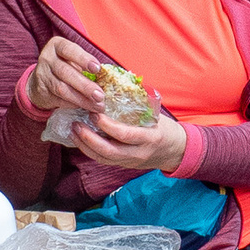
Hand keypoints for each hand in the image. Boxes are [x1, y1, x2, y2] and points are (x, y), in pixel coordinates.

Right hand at [27, 36, 118, 119]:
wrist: (41, 79)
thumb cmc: (66, 65)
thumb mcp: (73, 58)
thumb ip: (86, 64)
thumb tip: (108, 77)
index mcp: (57, 46)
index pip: (68, 49)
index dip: (83, 59)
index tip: (97, 68)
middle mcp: (47, 59)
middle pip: (65, 72)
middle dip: (85, 85)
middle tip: (100, 95)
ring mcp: (43, 76)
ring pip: (62, 89)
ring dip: (82, 99)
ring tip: (97, 105)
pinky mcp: (42, 92)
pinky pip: (59, 100)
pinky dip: (74, 104)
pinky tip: (86, 107)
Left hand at [73, 107, 191, 178]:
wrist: (175, 151)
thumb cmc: (164, 128)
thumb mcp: (156, 116)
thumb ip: (138, 106)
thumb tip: (116, 85)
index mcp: (149, 138)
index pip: (124, 135)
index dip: (107, 126)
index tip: (95, 114)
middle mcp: (138, 153)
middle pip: (109, 151)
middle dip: (89, 139)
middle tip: (77, 124)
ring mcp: (130, 162)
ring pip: (103, 158)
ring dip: (85, 145)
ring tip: (73, 130)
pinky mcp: (123, 165)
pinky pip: (103, 160)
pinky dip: (89, 151)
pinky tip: (79, 140)